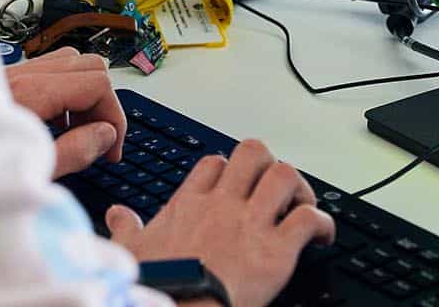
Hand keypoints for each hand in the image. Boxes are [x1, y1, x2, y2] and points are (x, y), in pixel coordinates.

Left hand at [5, 48, 126, 177]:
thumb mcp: (29, 175)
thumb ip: (73, 153)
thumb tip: (105, 133)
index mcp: (27, 94)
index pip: (96, 83)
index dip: (114, 117)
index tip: (112, 148)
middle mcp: (18, 76)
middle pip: (88, 66)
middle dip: (103, 103)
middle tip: (101, 140)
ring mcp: (10, 76)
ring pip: (69, 64)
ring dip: (85, 95)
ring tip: (80, 133)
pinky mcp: (4, 84)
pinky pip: (47, 73)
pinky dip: (64, 93)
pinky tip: (58, 125)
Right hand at [105, 139, 334, 306]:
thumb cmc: (157, 285)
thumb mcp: (131, 252)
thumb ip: (125, 228)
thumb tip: (116, 215)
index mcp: (189, 204)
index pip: (214, 163)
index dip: (230, 170)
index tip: (237, 185)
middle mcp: (223, 204)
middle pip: (253, 153)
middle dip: (268, 165)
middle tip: (273, 188)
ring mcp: (251, 223)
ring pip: (285, 175)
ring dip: (299, 187)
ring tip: (300, 205)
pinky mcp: (277, 250)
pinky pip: (310, 219)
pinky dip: (322, 224)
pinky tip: (322, 236)